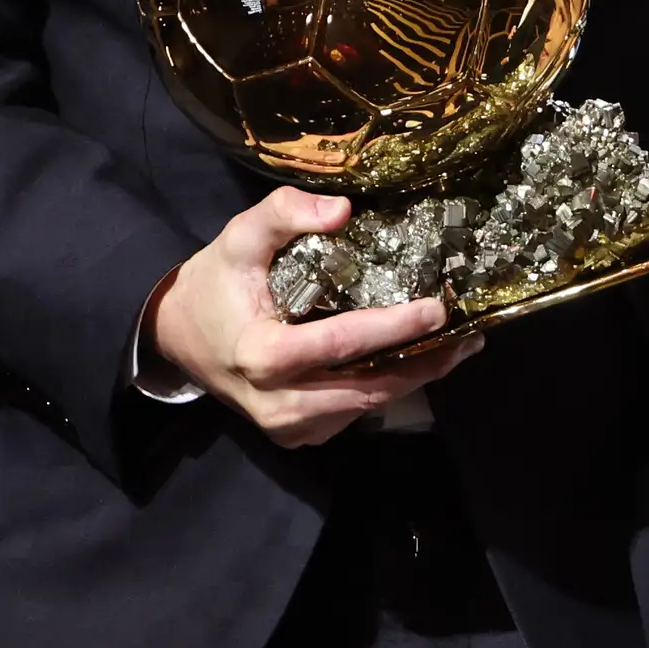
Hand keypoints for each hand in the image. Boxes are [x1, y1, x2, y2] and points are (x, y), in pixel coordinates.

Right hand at [143, 187, 481, 446]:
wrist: (178, 338)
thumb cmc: (216, 283)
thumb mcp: (239, 236)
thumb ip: (284, 213)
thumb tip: (344, 211)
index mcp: (261, 355)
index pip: (339, 345)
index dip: (392, 328)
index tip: (438, 309)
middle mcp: (276, 402)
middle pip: (367, 388)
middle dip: (423, 364)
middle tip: (469, 336)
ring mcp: (288, 426)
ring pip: (367, 406)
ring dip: (416, 379)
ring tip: (459, 348)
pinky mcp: (298, 436)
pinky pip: (354, 415)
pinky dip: (388, 388)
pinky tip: (417, 362)